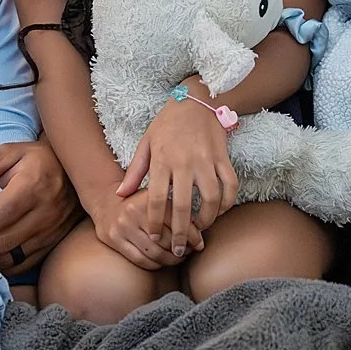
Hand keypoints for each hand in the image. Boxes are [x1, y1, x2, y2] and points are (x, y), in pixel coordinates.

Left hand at [0, 137, 80, 272]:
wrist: (78, 173)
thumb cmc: (37, 161)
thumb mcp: (11, 152)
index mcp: (33, 186)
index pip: (3, 211)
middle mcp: (45, 212)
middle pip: (5, 239)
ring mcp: (51, 232)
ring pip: (13, 256)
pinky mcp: (52, 245)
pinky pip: (23, 264)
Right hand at [89, 188, 205, 271]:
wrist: (106, 200)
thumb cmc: (139, 202)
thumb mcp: (157, 197)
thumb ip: (175, 209)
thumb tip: (200, 232)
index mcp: (149, 198)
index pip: (177, 221)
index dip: (192, 236)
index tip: (200, 244)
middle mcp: (134, 211)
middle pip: (167, 240)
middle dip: (183, 249)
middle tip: (190, 252)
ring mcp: (122, 227)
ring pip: (155, 253)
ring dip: (171, 260)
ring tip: (178, 258)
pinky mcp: (114, 240)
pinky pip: (140, 260)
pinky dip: (155, 265)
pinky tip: (162, 262)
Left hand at [115, 77, 238, 251]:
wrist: (196, 99)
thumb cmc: (167, 123)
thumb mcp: (146, 143)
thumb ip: (134, 171)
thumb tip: (120, 195)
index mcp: (162, 160)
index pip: (156, 199)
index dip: (154, 222)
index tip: (153, 237)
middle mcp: (184, 162)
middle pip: (183, 206)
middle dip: (181, 233)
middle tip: (179, 250)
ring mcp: (206, 161)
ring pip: (210, 199)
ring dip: (207, 220)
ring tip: (200, 231)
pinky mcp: (223, 158)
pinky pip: (230, 186)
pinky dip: (227, 203)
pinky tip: (220, 211)